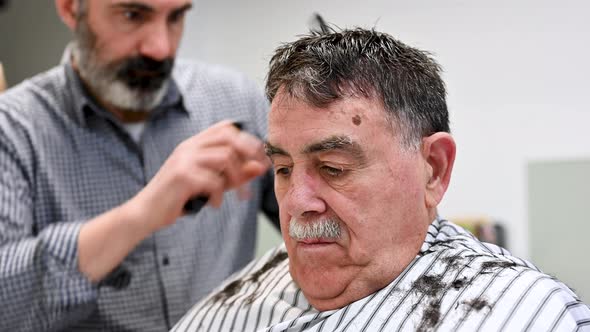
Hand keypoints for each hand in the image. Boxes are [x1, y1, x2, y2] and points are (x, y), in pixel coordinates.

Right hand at [131, 120, 269, 230]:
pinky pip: (214, 181)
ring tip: (237, 195)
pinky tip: (214, 204)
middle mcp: (188, 147)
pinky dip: (219, 195)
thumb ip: (234, 175)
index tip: (260, 157)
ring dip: (237, 178)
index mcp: (193, 144)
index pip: (226, 127)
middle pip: (229, 136)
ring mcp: (184, 159)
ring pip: (225, 157)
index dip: (247, 139)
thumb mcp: (209, 184)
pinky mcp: (182, 176)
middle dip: (249, 153)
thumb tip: (260, 166)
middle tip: (258, 172)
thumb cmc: (177, 198)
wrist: (145, 213)